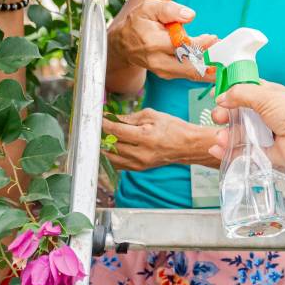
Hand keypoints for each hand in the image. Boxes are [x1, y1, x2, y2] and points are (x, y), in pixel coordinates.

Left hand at [102, 108, 216, 169]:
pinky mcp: (139, 169)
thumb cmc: (173, 128)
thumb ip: (130, 118)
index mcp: (145, 137)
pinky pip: (118, 164)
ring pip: (112, 157)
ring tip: (100, 137)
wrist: (188, 146)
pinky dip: (111, 156)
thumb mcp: (153, 115)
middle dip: (102, 135)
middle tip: (96, 126)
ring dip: (104, 147)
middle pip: (112, 144)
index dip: (104, 124)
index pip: (117, 130)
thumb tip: (113, 118)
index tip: (98, 118)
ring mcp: (139, 164)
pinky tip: (108, 147)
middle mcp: (141, 153)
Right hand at [108, 0, 217, 81]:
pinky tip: (216, 64)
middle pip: (189, 66)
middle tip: (226, 52)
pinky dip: (204, 71)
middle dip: (210, 61)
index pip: (181, 46)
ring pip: (191, 74)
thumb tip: (190, 15)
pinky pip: (189, 75)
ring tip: (225, 58)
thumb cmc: (138, 22)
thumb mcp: (149, 7)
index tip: (214, 38)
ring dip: (210, 68)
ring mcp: (162, 71)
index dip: (200, 44)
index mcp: (152, 42)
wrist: (123, 44)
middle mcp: (157, 61)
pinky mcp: (168, 75)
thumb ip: (169, 9)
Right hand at [208, 81, 284, 169]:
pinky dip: (229, 151)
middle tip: (217, 117)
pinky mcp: (263, 151)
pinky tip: (218, 150)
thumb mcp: (266, 96)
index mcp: (269, 95)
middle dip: (225, 115)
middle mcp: (266, 113)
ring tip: (220, 138)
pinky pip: (242, 150)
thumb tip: (221, 97)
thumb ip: (240, 93)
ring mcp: (264, 133)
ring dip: (226, 134)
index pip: (246, 91)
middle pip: (238, 113)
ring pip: (238, 132)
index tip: (216, 96)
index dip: (230, 93)